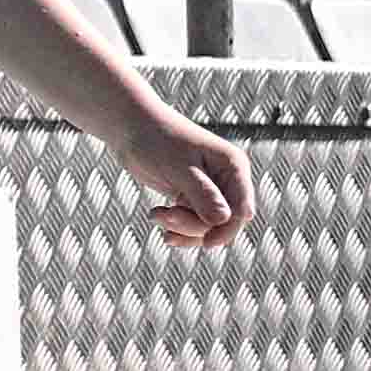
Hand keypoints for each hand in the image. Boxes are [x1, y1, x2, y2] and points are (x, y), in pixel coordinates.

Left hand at [122, 106, 254, 250]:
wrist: (129, 127)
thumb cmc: (156, 140)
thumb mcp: (179, 167)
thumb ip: (201, 193)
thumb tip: (224, 220)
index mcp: (233, 166)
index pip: (241, 209)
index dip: (228, 230)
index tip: (207, 243)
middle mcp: (227, 179)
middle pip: (224, 221)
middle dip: (196, 226)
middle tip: (165, 218)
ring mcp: (210, 189)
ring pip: (206, 225)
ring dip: (182, 226)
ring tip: (156, 215)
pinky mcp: (191, 195)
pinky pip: (192, 221)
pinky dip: (175, 224)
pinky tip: (156, 216)